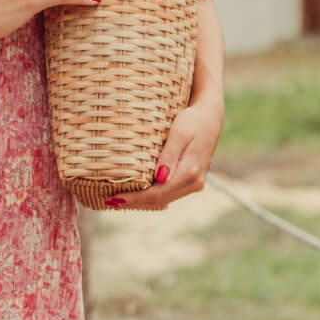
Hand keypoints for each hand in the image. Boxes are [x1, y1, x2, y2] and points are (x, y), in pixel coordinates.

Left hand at [109, 95, 224, 210]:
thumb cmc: (192, 120)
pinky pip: (169, 192)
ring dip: (142, 202)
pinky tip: (137, 193)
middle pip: (160, 200)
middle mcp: (195, 182)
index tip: (115, 198)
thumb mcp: (180, 133)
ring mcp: (194, 183)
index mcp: (190, 172)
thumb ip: (170, 155)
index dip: (136, 198)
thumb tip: (160, 178)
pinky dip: (151, 195)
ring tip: (118, 200)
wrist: (210, 116)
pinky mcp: (191, 179)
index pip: (158, 193)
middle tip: (109, 201)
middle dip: (134, 203)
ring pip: (164, 199)